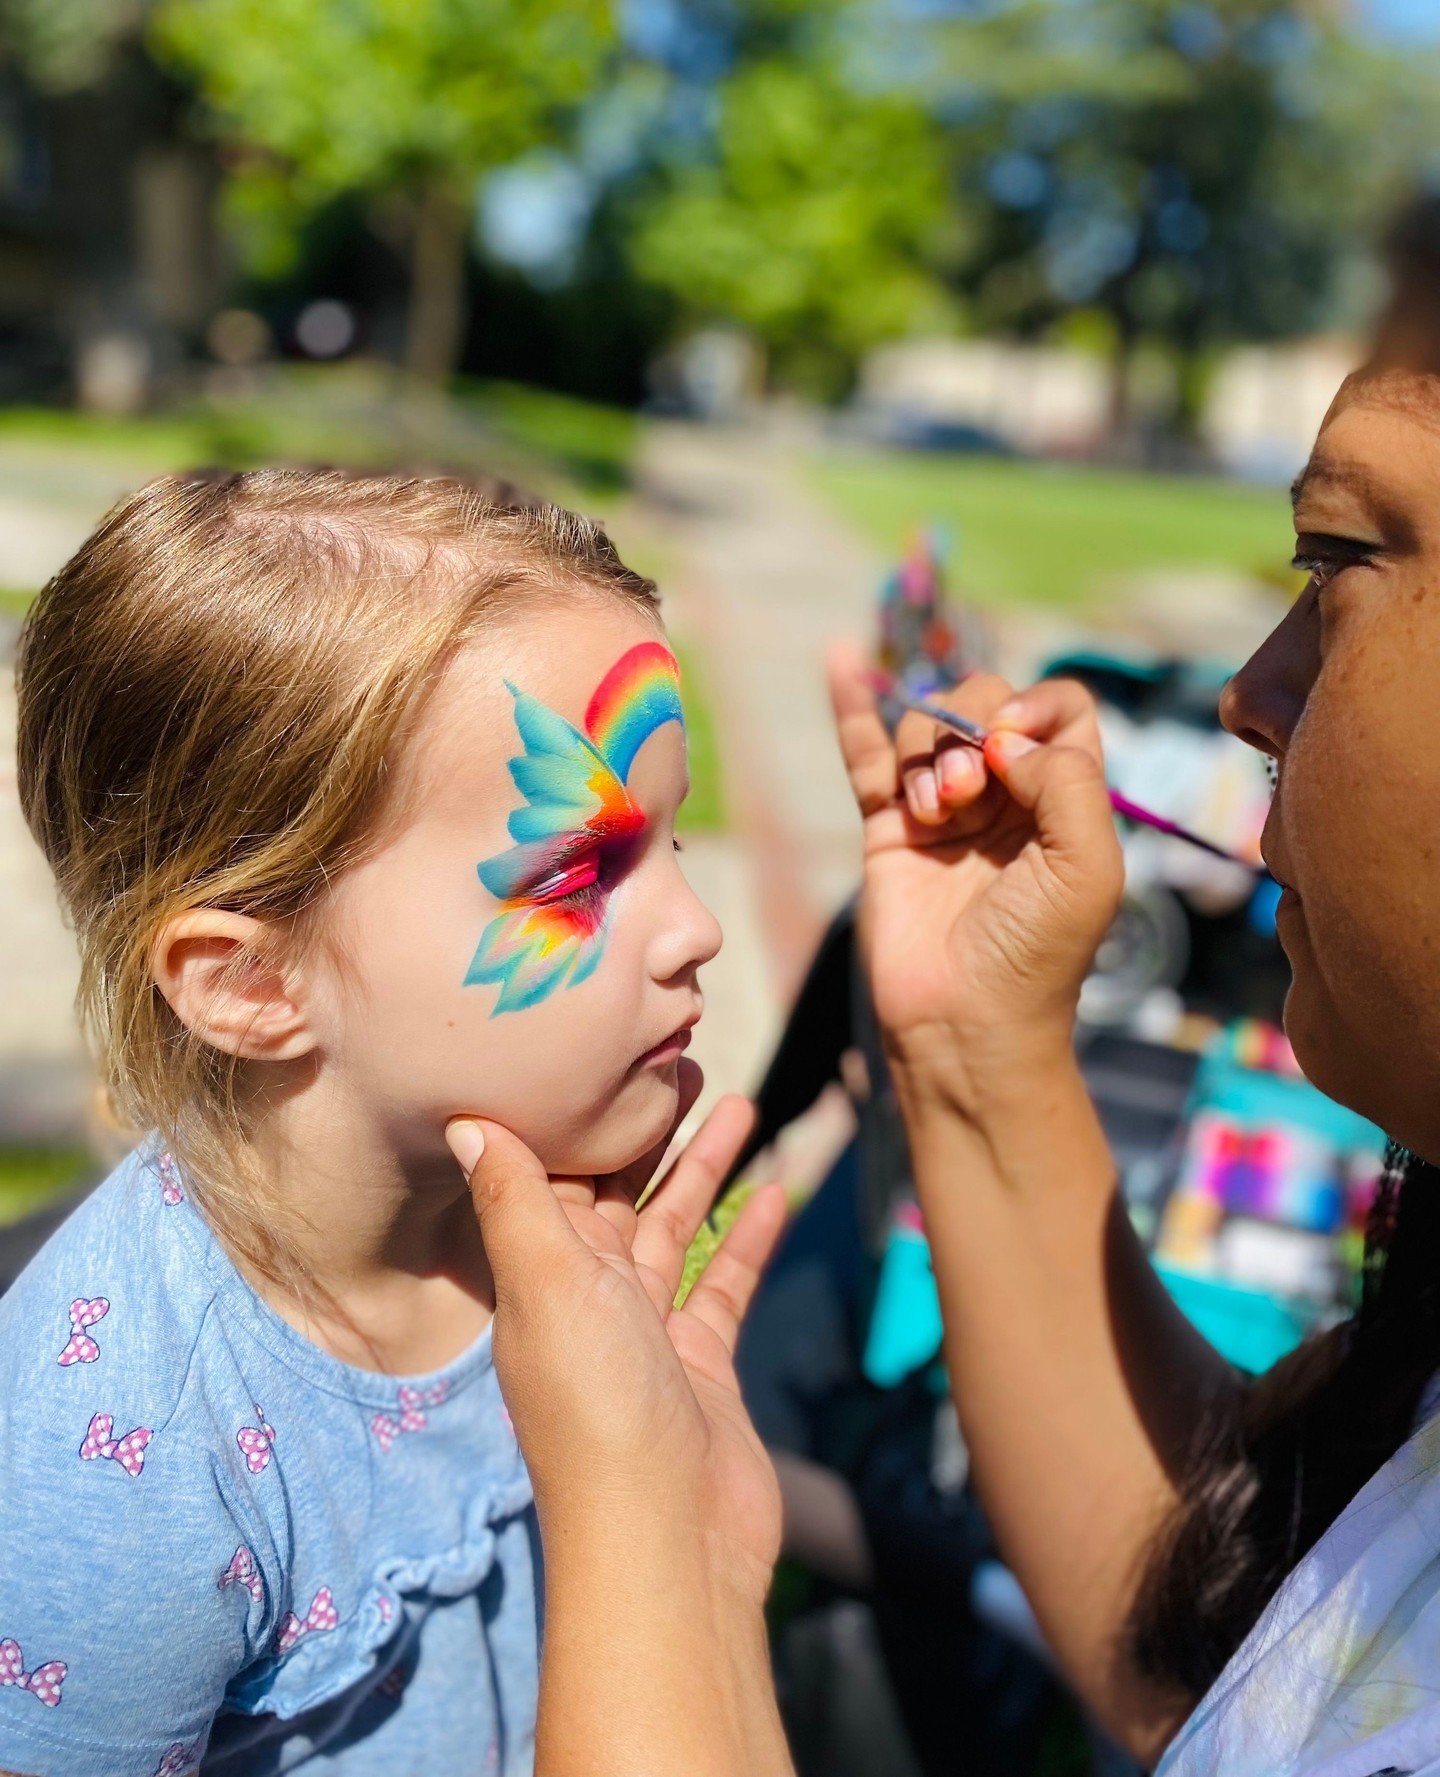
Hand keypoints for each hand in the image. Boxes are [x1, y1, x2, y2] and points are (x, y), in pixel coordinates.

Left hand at [446, 1064, 787, 1600]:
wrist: (666, 1534)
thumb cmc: (597, 1408)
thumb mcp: (546, 1284)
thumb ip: (513, 1199)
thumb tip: (465, 1118)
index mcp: (540, 1272)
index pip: (552, 1172)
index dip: (578, 1111)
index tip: (605, 1048)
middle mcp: (587, 1294)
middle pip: (618, 1190)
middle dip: (648, 1127)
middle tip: (686, 1058)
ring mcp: (647, 1328)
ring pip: (674, 1224)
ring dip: (704, 1166)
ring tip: (738, 1099)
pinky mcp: (701, 1359)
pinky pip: (722, 1279)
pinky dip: (746, 1234)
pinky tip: (775, 1188)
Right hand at [827, 649, 1123, 1101]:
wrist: (964, 1023)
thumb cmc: (1038, 954)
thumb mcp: (1089, 864)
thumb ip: (1067, 779)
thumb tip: (1003, 736)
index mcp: (1064, 797)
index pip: (1058, 709)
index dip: (1036, 708)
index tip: (1016, 748)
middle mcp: (1007, 793)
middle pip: (986, 706)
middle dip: (971, 732)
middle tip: (968, 794)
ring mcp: (943, 808)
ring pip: (927, 727)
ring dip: (926, 755)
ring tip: (935, 816)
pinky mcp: (887, 830)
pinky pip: (867, 755)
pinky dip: (852, 707)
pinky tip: (840, 659)